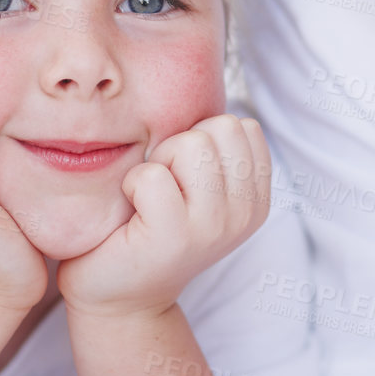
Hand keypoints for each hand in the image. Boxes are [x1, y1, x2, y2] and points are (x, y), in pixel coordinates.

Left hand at [56, 114, 270, 319]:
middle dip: (182, 146)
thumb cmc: (148, 226)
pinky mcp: (174, 237)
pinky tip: (132, 211)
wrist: (117, 294)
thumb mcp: (198, 187)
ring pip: (191, 144)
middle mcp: (245, 214)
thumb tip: (202, 81)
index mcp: (257, 198)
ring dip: (158, 163)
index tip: (186, 177)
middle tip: (164, 187)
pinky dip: (132, 184)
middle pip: (220, 127)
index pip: (242, 126)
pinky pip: (152, 176)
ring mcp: (214, 227)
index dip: (203, 139)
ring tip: (149, 198)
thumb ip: (215, 151)